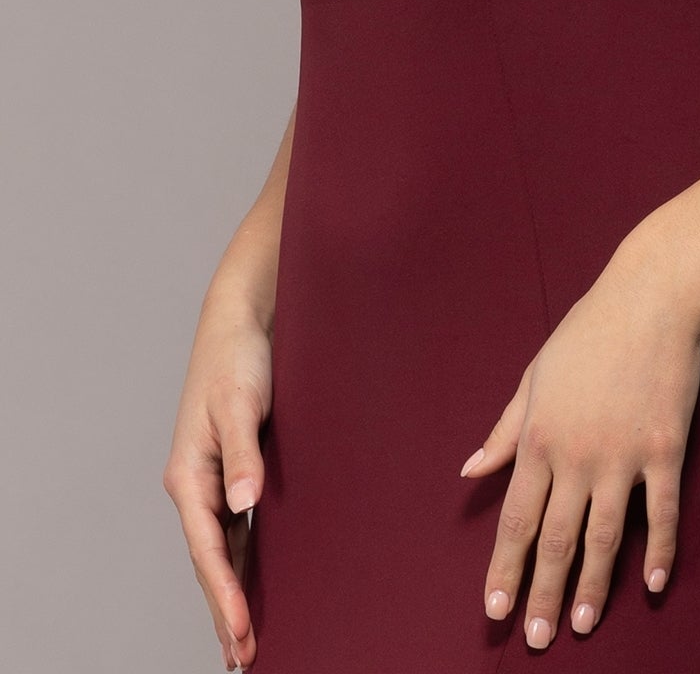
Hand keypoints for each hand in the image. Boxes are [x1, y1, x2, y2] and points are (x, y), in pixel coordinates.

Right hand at [162, 292, 272, 669]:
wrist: (241, 321)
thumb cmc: (238, 358)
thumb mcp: (241, 403)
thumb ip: (243, 454)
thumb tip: (242, 504)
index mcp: (188, 474)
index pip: (207, 548)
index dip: (224, 593)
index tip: (242, 630)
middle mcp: (195, 484)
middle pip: (209, 560)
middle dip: (225, 609)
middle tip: (244, 657)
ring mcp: (211, 480)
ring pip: (221, 550)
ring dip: (231, 592)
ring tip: (245, 640)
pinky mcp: (231, 471)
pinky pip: (235, 531)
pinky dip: (240, 563)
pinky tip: (252, 586)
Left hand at [459, 237, 699, 649]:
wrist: (652, 299)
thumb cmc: (587, 333)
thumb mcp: (533, 377)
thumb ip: (504, 430)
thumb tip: (471, 471)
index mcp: (539, 437)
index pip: (515, 519)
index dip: (504, 570)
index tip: (496, 612)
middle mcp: (576, 455)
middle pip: (556, 539)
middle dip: (542, 594)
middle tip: (537, 639)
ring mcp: (623, 456)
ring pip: (604, 538)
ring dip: (592, 587)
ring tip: (580, 626)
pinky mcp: (665, 450)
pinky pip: (662, 513)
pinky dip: (658, 551)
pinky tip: (651, 584)